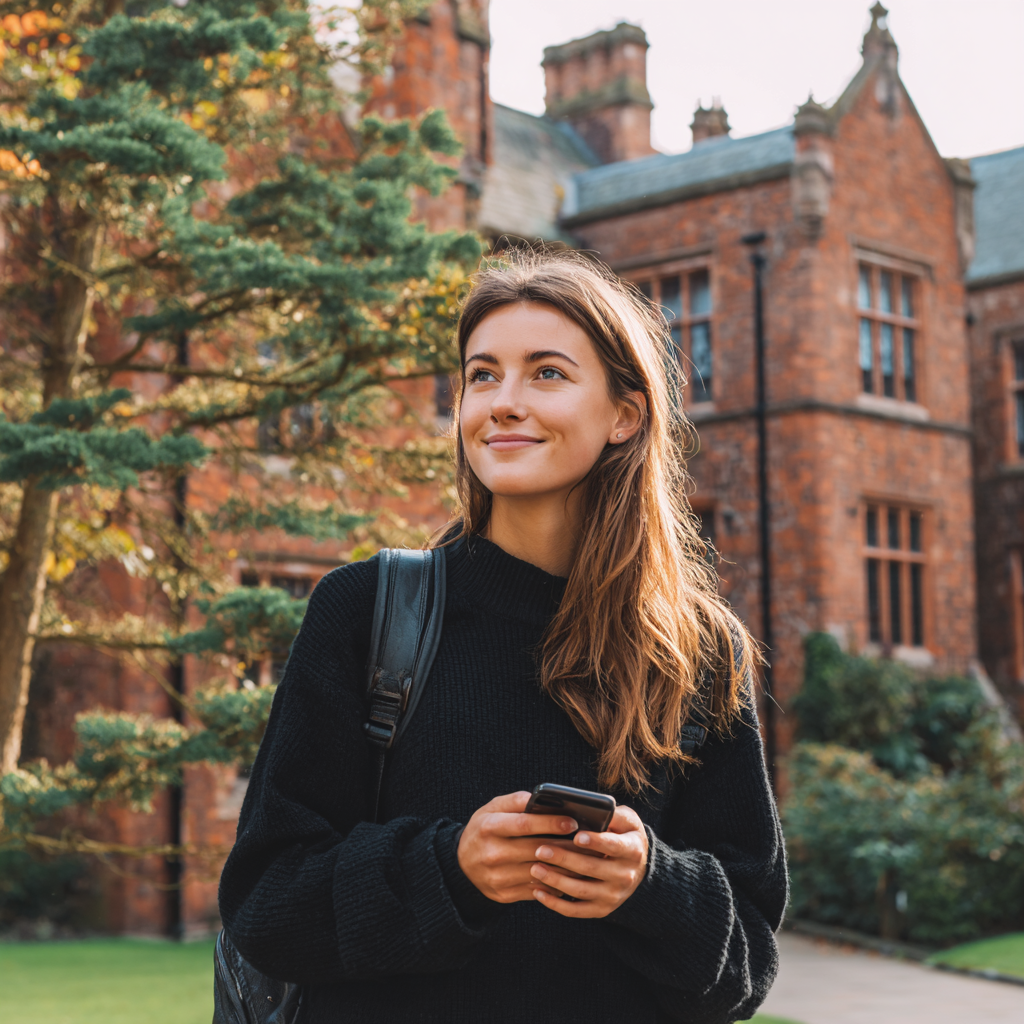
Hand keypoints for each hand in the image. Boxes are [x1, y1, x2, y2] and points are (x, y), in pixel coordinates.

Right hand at [457, 791, 578, 903]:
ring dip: (565, 866)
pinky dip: (555, 882)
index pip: (524, 824)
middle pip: (536, 850)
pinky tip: (569, 874)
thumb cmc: (484, 830)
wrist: (461, 864)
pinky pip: (536, 890)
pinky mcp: (504, 895)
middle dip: (565, 845)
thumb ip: (516, 801)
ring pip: (540, 873)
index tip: (573, 822)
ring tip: (585, 858)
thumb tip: (544, 798)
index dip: (550, 823)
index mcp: (489, 828)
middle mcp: (492, 854)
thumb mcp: (492, 808)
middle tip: (588, 841)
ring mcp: (498, 877)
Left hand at [529, 804, 647, 918]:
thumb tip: (592, 807)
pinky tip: (538, 891)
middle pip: (591, 868)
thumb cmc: (624, 835)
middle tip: (540, 850)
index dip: (596, 842)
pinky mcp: (601, 910)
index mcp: (632, 850)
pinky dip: (555, 904)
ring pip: (580, 891)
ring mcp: (613, 896)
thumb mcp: (627, 821)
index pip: (614, 846)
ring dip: (555, 881)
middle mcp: (625, 876)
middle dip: (564, 859)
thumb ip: (612, 814)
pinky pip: (575, 911)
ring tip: (535, 868)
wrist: (637, 868)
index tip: (576, 836)